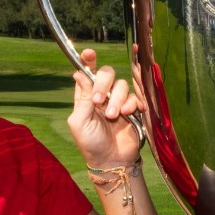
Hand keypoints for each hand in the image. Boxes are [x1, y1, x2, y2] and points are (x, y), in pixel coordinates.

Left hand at [68, 48, 142, 168]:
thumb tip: (79, 74)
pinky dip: (131, 104)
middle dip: (103, 82)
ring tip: (112, 116)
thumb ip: (82, 97)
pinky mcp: (133, 109)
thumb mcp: (79, 121)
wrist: (111, 160)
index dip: (88, 61)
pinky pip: (135, 97)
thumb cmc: (91, 143)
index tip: (88, 54)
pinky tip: (126, 115)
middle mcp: (103, 95)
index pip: (87, 73)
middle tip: (99, 100)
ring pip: (122, 85)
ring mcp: (119, 101)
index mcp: (86, 96)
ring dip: (117, 99)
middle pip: (106, 73)